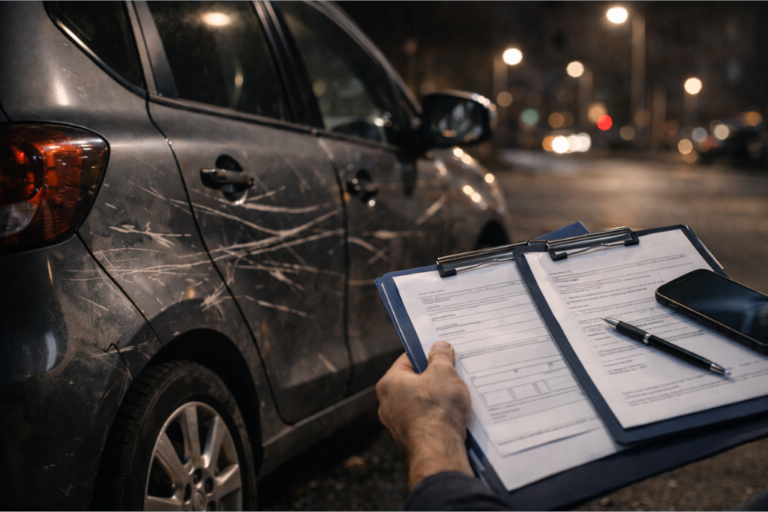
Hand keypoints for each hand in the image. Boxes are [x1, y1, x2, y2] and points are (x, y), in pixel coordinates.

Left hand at [376, 341, 471, 488]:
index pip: (408, 359)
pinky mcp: (412, 439)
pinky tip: (455, 414)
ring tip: (458, 394)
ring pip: (422, 402)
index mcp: (389, 384)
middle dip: (435, 377)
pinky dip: (440, 415)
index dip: (428, 353)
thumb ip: (441, 356)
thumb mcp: (444, 373)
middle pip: (415, 381)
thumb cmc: (437, 410)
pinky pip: (427, 420)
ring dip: (439, 397)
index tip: (443, 353)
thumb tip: (439, 347)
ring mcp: (399, 424)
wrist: (439, 452)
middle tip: (454, 373)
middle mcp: (388, 404)